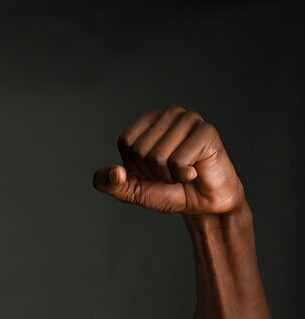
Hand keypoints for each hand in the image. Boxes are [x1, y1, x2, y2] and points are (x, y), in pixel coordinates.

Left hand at [92, 106, 244, 215]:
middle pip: (140, 150)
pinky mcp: (207, 132)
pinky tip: (194, 172)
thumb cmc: (169, 191)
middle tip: (171, 172)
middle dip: (153, 172)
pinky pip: (178, 160)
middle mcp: (170, 114)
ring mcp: (190, 120)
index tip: (152, 170)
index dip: (135, 166)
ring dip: (168, 175)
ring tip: (183, 172)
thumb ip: (111, 183)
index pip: (126, 142)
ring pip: (158, 156)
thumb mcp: (132, 190)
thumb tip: (112, 172)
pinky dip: (182, 175)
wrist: (203, 204)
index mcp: (149, 120)